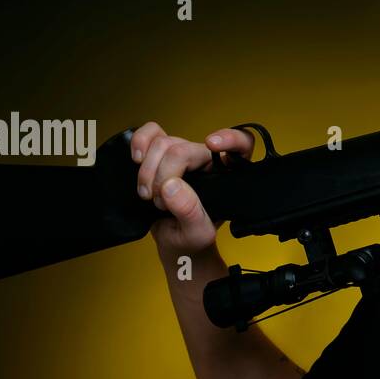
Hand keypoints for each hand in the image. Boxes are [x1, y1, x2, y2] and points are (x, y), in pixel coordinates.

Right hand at [131, 122, 254, 256]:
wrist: (173, 244)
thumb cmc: (192, 239)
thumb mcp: (197, 233)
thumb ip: (190, 211)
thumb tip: (171, 185)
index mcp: (227, 177)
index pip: (242, 145)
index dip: (230, 138)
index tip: (212, 144)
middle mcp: (207, 162)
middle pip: (183, 148)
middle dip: (164, 174)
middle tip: (158, 201)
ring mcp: (182, 157)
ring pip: (162, 143)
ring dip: (148, 171)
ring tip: (149, 196)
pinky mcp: (159, 155)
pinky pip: (149, 134)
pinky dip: (139, 142)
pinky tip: (137, 160)